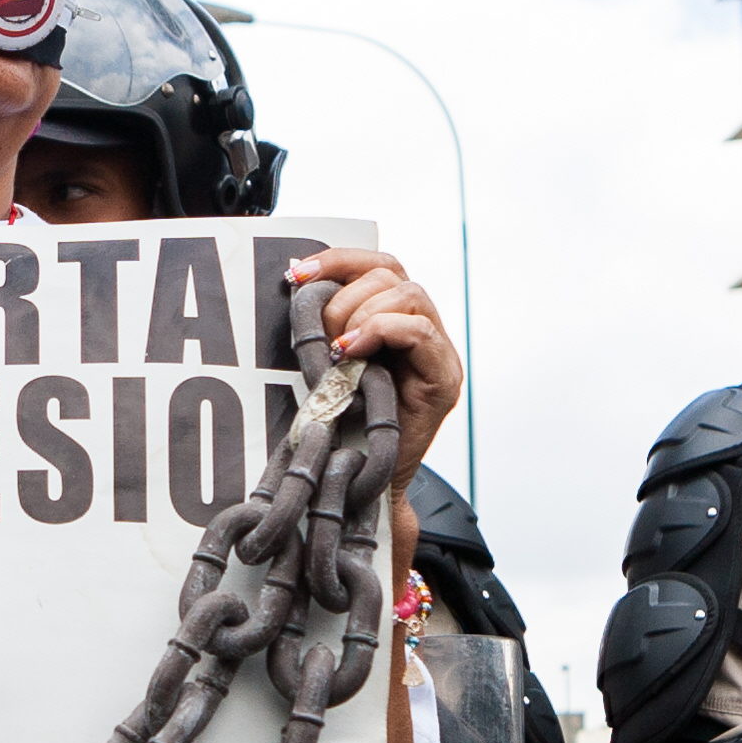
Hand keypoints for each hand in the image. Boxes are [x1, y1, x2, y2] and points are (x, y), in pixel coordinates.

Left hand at [287, 249, 461, 479]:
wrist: (362, 482)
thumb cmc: (342, 426)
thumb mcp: (328, 363)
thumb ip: (325, 325)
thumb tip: (297, 278)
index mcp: (396, 321)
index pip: (379, 267)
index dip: (339, 260)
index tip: (297, 274)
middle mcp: (424, 332)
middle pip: (393, 273)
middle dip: (346, 295)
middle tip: (323, 335)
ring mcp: (439, 354)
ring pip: (410, 294)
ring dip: (361, 314)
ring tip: (337, 349)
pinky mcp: (444, 379)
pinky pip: (420, 331)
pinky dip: (380, 331)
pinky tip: (351, 354)